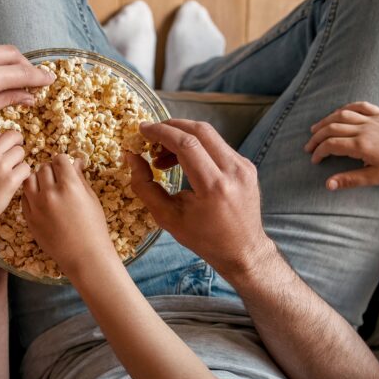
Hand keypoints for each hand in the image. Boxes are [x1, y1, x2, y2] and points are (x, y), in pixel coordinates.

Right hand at [0, 127, 31, 233]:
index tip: (1, 145)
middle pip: (12, 136)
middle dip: (16, 143)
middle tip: (15, 153)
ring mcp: (0, 167)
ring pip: (21, 152)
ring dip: (19, 161)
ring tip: (11, 171)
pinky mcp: (11, 180)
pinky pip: (26, 168)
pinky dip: (23, 174)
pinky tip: (16, 181)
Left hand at [22, 154, 117, 277]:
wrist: (84, 255)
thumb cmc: (93, 227)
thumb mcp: (91, 198)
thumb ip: (80, 178)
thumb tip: (76, 162)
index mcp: (70, 186)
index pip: (59, 160)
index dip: (63, 162)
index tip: (65, 167)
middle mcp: (51, 193)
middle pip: (44, 168)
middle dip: (51, 170)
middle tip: (57, 179)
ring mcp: (37, 206)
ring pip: (30, 180)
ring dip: (38, 180)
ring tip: (46, 187)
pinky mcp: (29, 217)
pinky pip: (24, 197)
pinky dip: (31, 194)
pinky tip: (41, 200)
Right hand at [128, 120, 271, 273]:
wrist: (242, 250)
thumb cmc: (203, 238)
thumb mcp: (167, 217)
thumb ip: (145, 186)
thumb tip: (132, 157)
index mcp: (214, 187)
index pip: (186, 144)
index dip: (161, 132)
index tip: (142, 129)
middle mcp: (234, 171)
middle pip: (200, 131)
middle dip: (171, 127)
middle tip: (151, 138)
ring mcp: (244, 166)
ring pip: (210, 135)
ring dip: (182, 137)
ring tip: (162, 157)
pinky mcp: (247, 166)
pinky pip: (218, 146)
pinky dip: (197, 147)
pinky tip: (182, 162)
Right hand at [304, 102, 378, 189]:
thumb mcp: (374, 178)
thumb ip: (349, 179)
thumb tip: (328, 184)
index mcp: (362, 146)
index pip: (331, 145)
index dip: (319, 152)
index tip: (314, 160)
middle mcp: (365, 129)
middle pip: (332, 127)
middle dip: (317, 137)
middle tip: (308, 146)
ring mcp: (373, 120)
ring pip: (343, 115)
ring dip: (326, 120)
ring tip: (316, 128)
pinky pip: (361, 106)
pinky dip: (347, 107)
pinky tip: (339, 113)